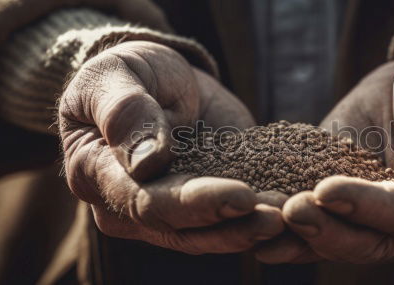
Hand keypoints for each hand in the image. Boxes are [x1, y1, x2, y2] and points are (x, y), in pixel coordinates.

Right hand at [58, 41, 283, 253]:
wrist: (152, 79)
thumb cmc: (124, 74)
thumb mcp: (114, 76)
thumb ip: (124, 111)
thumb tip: (148, 161)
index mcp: (96, 176)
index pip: (145, 201)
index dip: (195, 203)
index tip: (241, 194)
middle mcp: (129, 208)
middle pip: (182, 229)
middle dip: (233, 226)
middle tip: (280, 215)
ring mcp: (169, 214)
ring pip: (211, 236)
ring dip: (253, 230)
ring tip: (295, 216)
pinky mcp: (206, 209)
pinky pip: (233, 223)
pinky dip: (264, 220)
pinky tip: (298, 211)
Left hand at [257, 41, 393, 262]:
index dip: (371, 207)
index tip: (329, 189)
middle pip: (375, 242)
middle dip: (330, 229)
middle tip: (291, 209)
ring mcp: (384, 218)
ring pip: (344, 243)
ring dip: (304, 237)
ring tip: (267, 221)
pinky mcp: (350, 207)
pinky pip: (322, 230)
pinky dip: (291, 239)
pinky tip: (259, 238)